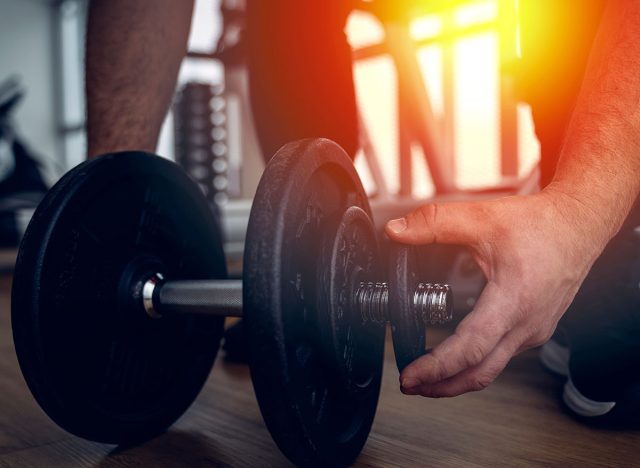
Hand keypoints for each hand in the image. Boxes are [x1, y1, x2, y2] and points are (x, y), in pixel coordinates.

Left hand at [385, 190, 605, 396]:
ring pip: (493, 367)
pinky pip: (503, 355)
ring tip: (428, 376)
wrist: (580, 225)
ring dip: (459, 377)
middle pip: (480, 373)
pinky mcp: (536, 328)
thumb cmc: (540, 225)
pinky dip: (476, 362)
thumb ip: (434, 223)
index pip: (471, 349)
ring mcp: (535, 330)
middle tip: (409, 386)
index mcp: (514, 301)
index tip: (410, 377)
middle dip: (441, 386)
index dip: (436, 368)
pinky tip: (458, 355)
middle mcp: (527, 324)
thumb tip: (396, 230)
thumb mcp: (481, 218)